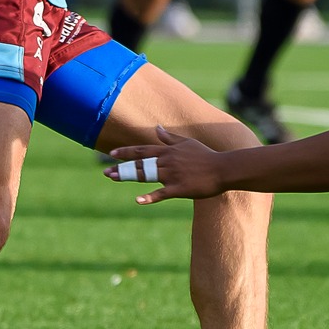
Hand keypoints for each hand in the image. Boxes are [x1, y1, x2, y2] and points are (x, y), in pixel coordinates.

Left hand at [103, 128, 227, 203]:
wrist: (223, 168)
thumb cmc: (205, 156)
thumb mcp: (186, 143)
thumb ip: (170, 137)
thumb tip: (157, 128)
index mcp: (168, 151)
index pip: (143, 150)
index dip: (126, 152)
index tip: (112, 153)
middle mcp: (167, 161)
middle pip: (139, 163)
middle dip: (121, 167)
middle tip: (105, 172)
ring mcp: (172, 175)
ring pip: (145, 175)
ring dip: (128, 177)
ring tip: (113, 178)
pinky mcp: (179, 188)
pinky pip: (161, 193)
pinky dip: (150, 197)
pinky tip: (138, 200)